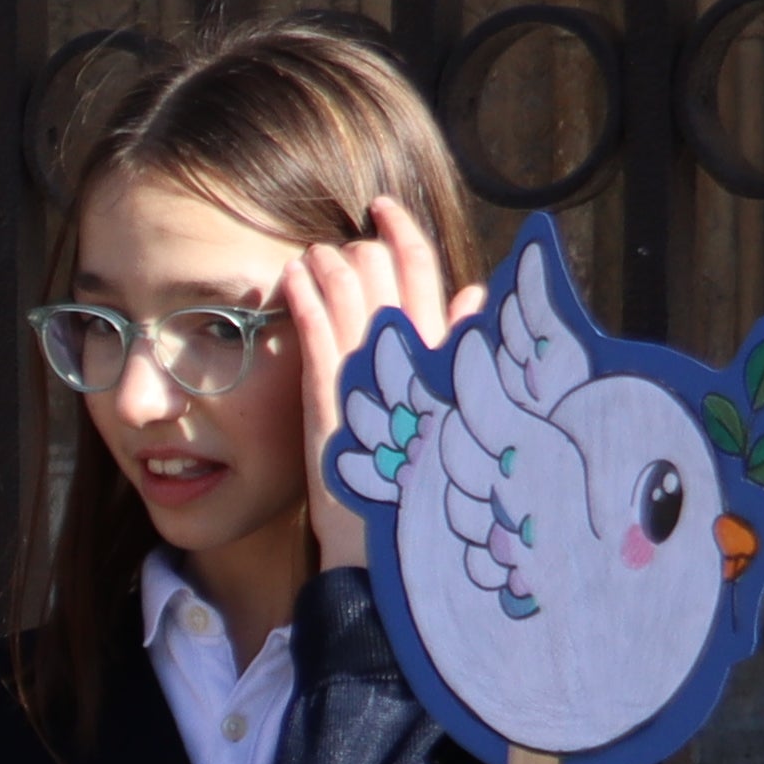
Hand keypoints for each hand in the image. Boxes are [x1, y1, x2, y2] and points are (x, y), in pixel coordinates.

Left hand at [277, 191, 472, 578]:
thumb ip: (458, 350)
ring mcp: (371, 381)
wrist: (388, 554)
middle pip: (392, 280)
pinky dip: (305, 301)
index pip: (427, 279)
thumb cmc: (415, 489)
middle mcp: (413, 365)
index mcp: (442, 364)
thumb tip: (472, 295)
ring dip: (332, 266)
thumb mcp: (448, 412)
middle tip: (352, 225)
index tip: (385, 209)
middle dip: (369, 247)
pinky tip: (291, 277)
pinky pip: (317, 338)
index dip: (405, 237)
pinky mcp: (333, 404)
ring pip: (353, 301)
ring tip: (313, 248)